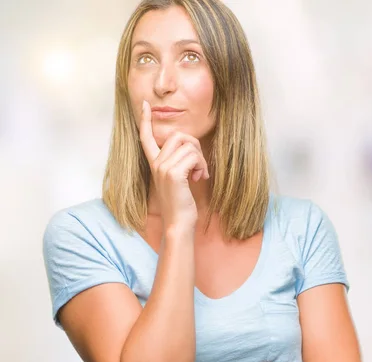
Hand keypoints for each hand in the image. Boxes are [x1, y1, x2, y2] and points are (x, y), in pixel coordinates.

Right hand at [139, 100, 208, 230]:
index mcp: (154, 163)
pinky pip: (194, 156)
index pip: (145, 137)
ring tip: (200, 174)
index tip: (145, 105)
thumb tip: (191, 147)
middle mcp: (156, 163)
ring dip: (201, 158)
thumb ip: (178, 161)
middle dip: (195, 147)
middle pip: (179, 136)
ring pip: (189, 145)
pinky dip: (202, 165)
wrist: (178, 222)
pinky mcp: (173, 174)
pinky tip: (200, 178)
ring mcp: (163, 168)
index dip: (145, 120)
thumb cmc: (181, 202)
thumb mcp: (177, 178)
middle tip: (199, 165)